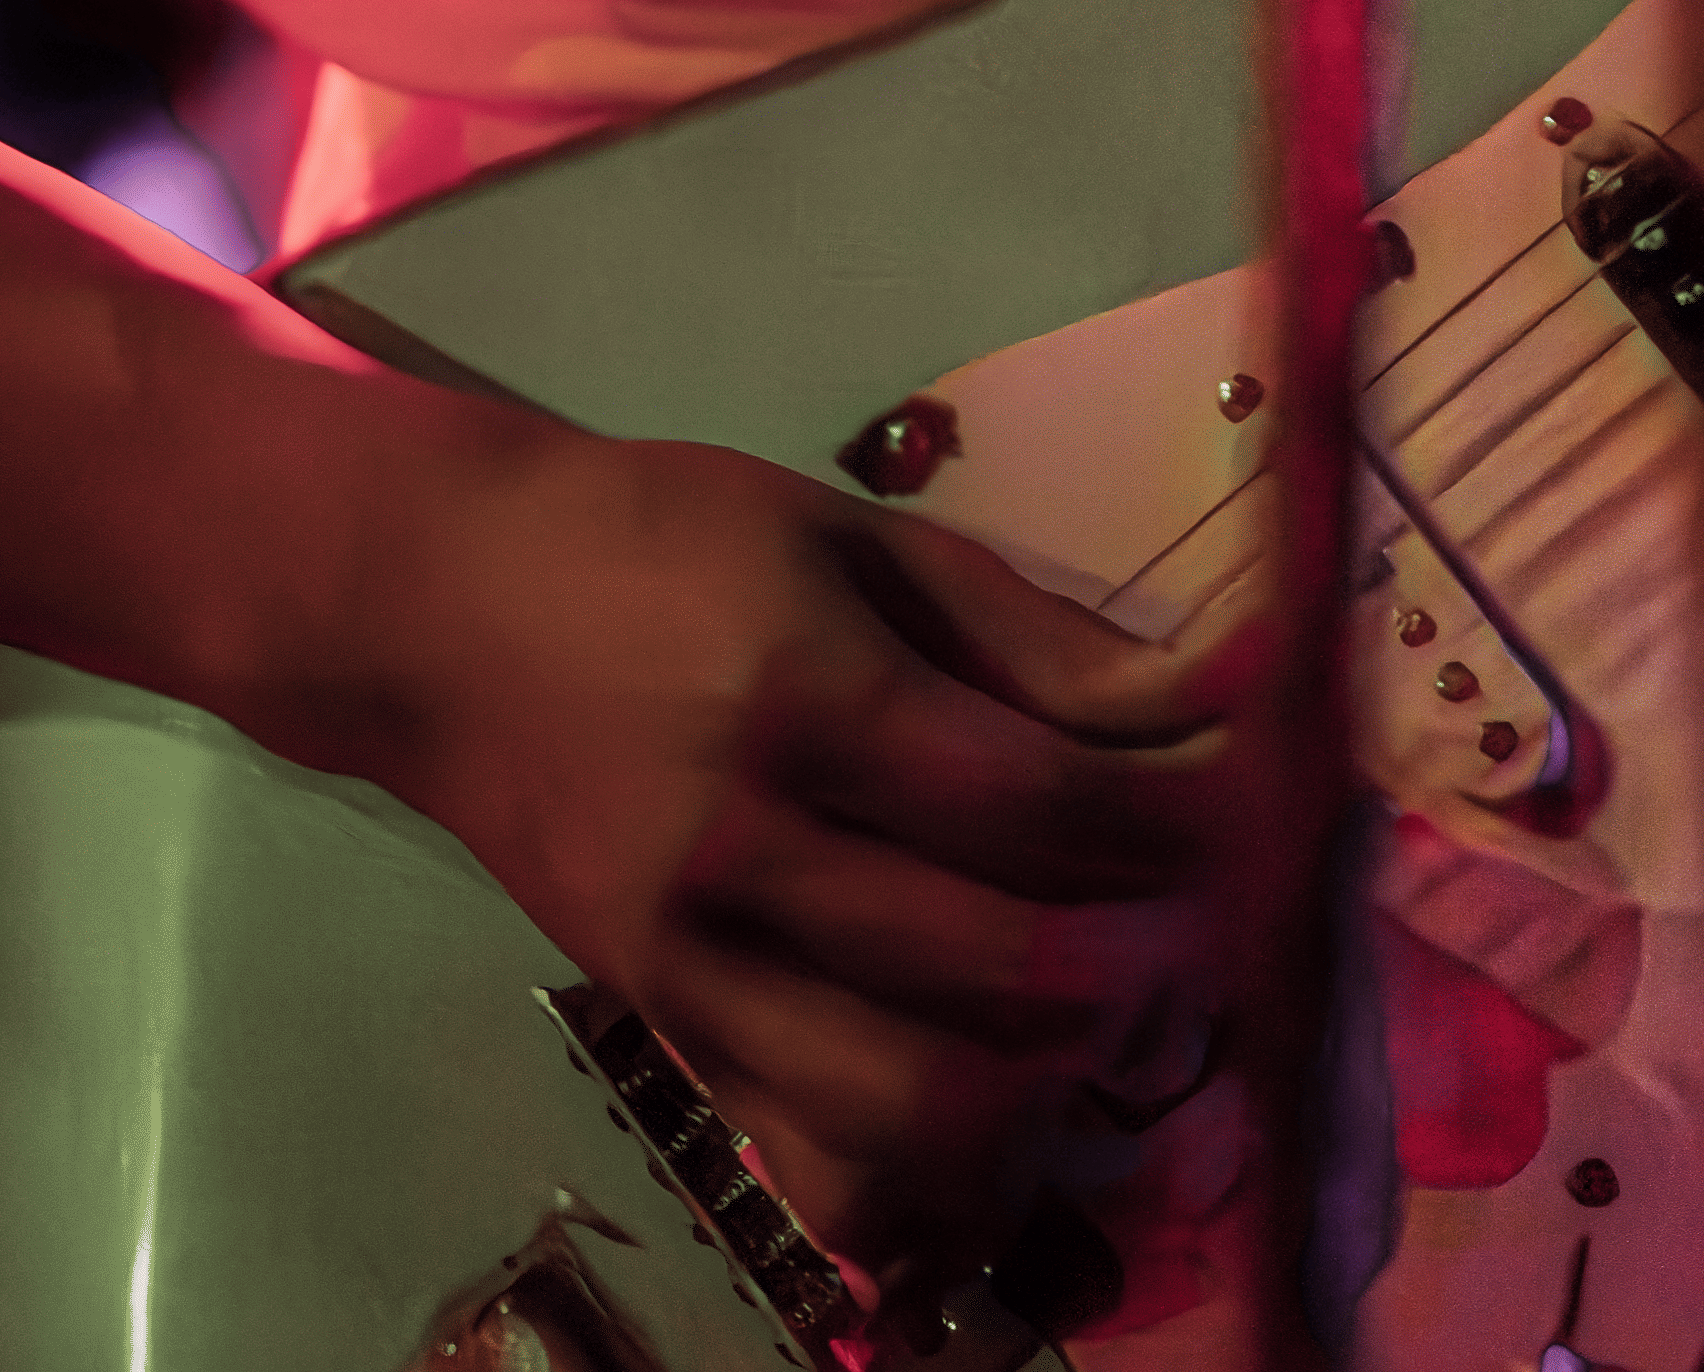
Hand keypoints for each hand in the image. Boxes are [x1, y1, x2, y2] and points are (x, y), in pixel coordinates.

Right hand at [320, 410, 1243, 1292]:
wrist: (441, 615)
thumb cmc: (662, 539)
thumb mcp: (854, 536)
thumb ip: (1033, 635)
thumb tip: (1204, 699)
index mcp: (806, 695)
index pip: (1035, 805)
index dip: (1172, 826)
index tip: (1262, 814)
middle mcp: (744, 848)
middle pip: (994, 961)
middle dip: (1143, 959)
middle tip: (1218, 925)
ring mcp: (689, 961)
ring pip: (910, 1100)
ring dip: (1047, 1083)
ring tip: (1115, 1018)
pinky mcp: (658, 1023)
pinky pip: (810, 1148)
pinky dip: (926, 1166)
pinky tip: (1003, 1112)